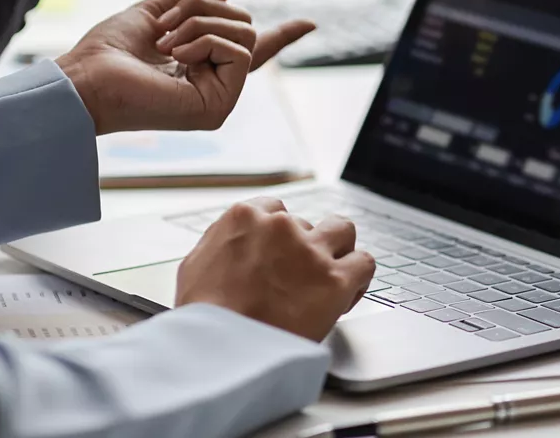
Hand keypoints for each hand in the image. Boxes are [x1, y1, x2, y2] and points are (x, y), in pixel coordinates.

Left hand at [55, 0, 314, 133]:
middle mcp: (216, 82)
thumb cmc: (108, 52)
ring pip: (245, 33)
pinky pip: (239, 51)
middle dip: (203, 10)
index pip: (248, 47)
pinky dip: (205, 41)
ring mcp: (221, 96)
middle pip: (245, 25)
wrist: (86, 78)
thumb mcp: (152, 10)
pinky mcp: (221, 106)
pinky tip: (176, 56)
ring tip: (165, 43)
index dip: (282, 36)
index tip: (310, 24)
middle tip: (164, 28)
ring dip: (200, 24)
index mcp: (201, 64)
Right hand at [176, 197, 375, 341]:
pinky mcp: (335, 278)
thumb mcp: (195, 267)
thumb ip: (220, 245)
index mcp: (244, 218)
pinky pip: (364, 263)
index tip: (281, 255)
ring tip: (330, 275)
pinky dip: (359, 278)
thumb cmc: (204, 318)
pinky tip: (346, 294)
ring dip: (339, 250)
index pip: (275, 210)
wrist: (222, 350)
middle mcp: (281, 226)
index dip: (281, 236)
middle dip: (306, 247)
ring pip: (343, 231)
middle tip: (300, 276)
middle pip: (308, 224)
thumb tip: (231, 247)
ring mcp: (311, 251)